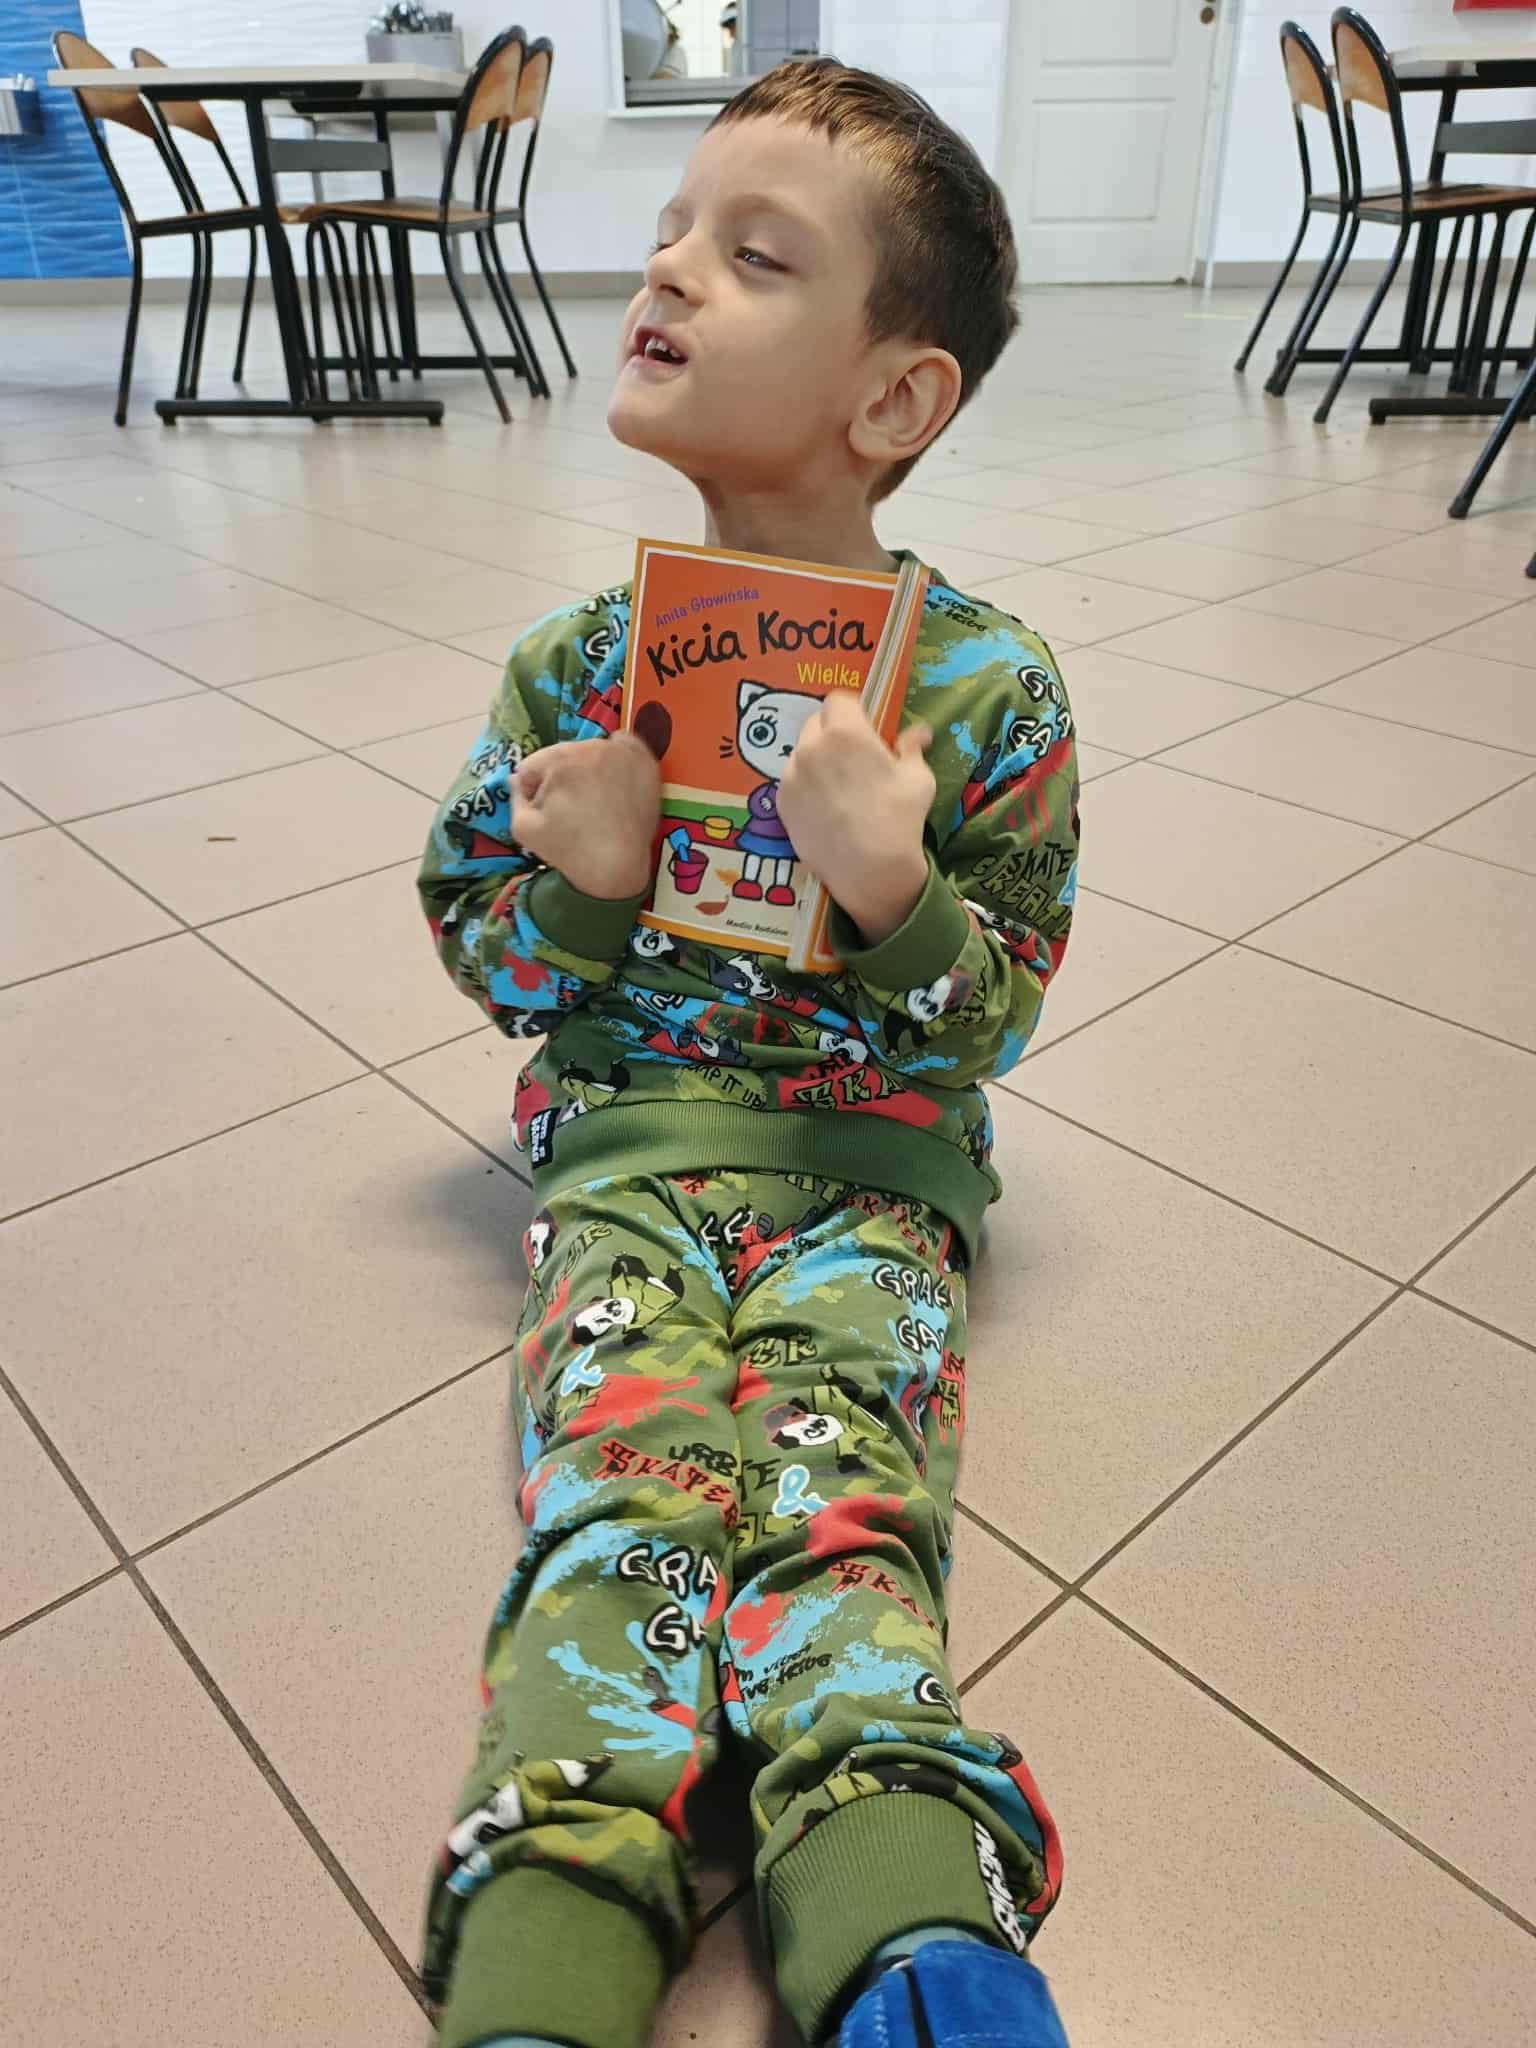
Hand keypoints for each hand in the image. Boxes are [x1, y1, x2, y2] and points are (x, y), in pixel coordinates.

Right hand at [512, 734, 660, 900]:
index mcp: (556, 760)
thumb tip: (516, 778)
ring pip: (589, 753)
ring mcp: (620, 752)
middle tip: (571, 811)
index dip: (532, 792)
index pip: (531, 768)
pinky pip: (625, 744)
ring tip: (594, 802)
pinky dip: (617, 755)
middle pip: (561, 758)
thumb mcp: (523, 829)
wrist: (617, 867)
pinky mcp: (643, 762)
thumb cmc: (568, 850)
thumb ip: (515, 797)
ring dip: (586, 770)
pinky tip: (614, 776)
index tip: (545, 813)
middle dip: (559, 780)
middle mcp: (589, 747)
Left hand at [777, 691, 933, 945]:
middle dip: (832, 730)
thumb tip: (919, 731)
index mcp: (845, 732)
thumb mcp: (917, 778)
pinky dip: (804, 785)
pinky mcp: (781, 802)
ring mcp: (791, 776)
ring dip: (816, 758)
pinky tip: (823, 805)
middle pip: (816, 723)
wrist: (870, 870)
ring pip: (801, 752)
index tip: (863, 724)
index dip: (852, 709)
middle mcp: (811, 747)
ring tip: (836, 784)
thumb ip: (911, 748)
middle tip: (851, 755)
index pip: (839, 699)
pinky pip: (791, 781)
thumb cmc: (900, 818)